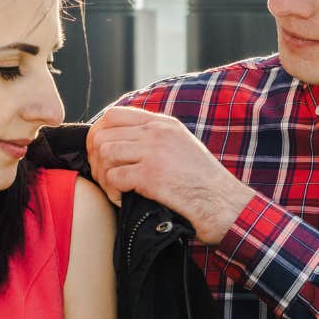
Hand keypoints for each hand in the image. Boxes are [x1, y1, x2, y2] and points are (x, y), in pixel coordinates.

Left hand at [86, 106, 254, 245]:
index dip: (99, 134)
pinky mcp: (151, 175)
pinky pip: (113, 177)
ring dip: (103, 176)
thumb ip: (154, 139)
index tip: (100, 155)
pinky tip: (123, 200)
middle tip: (104, 177)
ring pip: (104, 153)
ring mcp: (154, 152)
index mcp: (163, 123)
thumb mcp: (181, 147)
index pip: (114, 115)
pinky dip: (112, 192)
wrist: (224, 203)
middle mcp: (157, 132)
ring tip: (115, 190)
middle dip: (95, 158)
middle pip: (103, 134)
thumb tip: (119, 143)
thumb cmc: (202, 182)